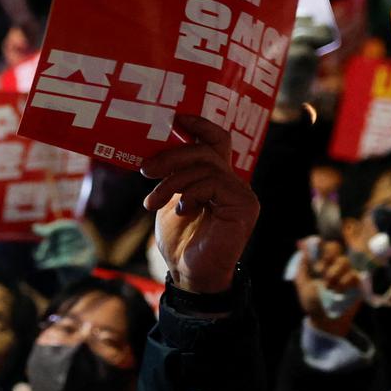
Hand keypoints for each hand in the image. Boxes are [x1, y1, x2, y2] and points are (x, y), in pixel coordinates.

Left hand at [140, 114, 259, 292]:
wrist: (189, 273)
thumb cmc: (180, 238)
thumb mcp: (169, 199)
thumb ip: (171, 175)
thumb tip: (152, 151)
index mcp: (215, 177)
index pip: (216, 141)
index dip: (199, 125)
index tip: (176, 118)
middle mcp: (232, 181)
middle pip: (204, 150)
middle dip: (170, 156)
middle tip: (145, 170)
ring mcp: (241, 193)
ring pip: (205, 167)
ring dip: (171, 183)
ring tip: (151, 203)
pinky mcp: (244, 205)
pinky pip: (214, 183)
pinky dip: (190, 193)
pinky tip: (181, 210)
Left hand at [294, 237, 361, 337]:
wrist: (324, 319)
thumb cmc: (312, 301)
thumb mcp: (302, 283)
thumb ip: (302, 266)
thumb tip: (302, 246)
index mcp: (320, 263)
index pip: (323, 246)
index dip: (320, 244)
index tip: (316, 246)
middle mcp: (333, 264)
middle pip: (335, 248)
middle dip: (327, 257)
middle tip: (320, 270)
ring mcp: (346, 272)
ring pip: (344, 261)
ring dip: (333, 273)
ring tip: (327, 287)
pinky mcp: (357, 282)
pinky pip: (353, 275)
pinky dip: (343, 283)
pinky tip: (337, 292)